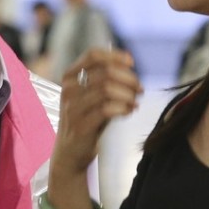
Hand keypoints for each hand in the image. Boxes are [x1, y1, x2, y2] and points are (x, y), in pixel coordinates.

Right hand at [53, 48, 142, 173]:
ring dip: (128, 94)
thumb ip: (104, 78)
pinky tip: (130, 111)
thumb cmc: (86, 120)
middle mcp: (68, 88)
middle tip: (140, 89)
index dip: (115, 56)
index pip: (93, 55)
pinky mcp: (80, 125)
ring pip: (107, 89)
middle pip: (105, 72)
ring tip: (136, 102)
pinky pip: (106, 110)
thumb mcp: (91, 95)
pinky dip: (123, 108)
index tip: (132, 62)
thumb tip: (128, 60)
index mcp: (69, 76)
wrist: (70, 153)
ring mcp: (72, 107)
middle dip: (128, 79)